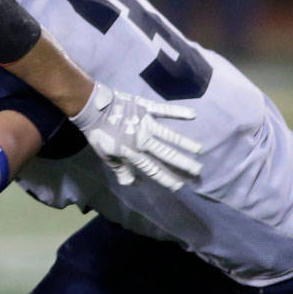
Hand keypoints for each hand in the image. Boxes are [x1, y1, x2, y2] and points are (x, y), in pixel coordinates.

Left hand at [72, 83, 202, 190]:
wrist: (92, 107)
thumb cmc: (98, 133)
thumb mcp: (106, 155)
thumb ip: (120, 169)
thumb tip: (131, 184)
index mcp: (132, 152)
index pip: (153, 169)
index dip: (166, 178)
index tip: (179, 186)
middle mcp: (142, 140)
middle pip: (166, 154)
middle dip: (183, 163)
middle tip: (198, 171)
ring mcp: (145, 123)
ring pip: (169, 135)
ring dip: (185, 143)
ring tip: (200, 150)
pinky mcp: (145, 108)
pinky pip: (164, 110)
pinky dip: (178, 112)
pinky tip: (193, 115)